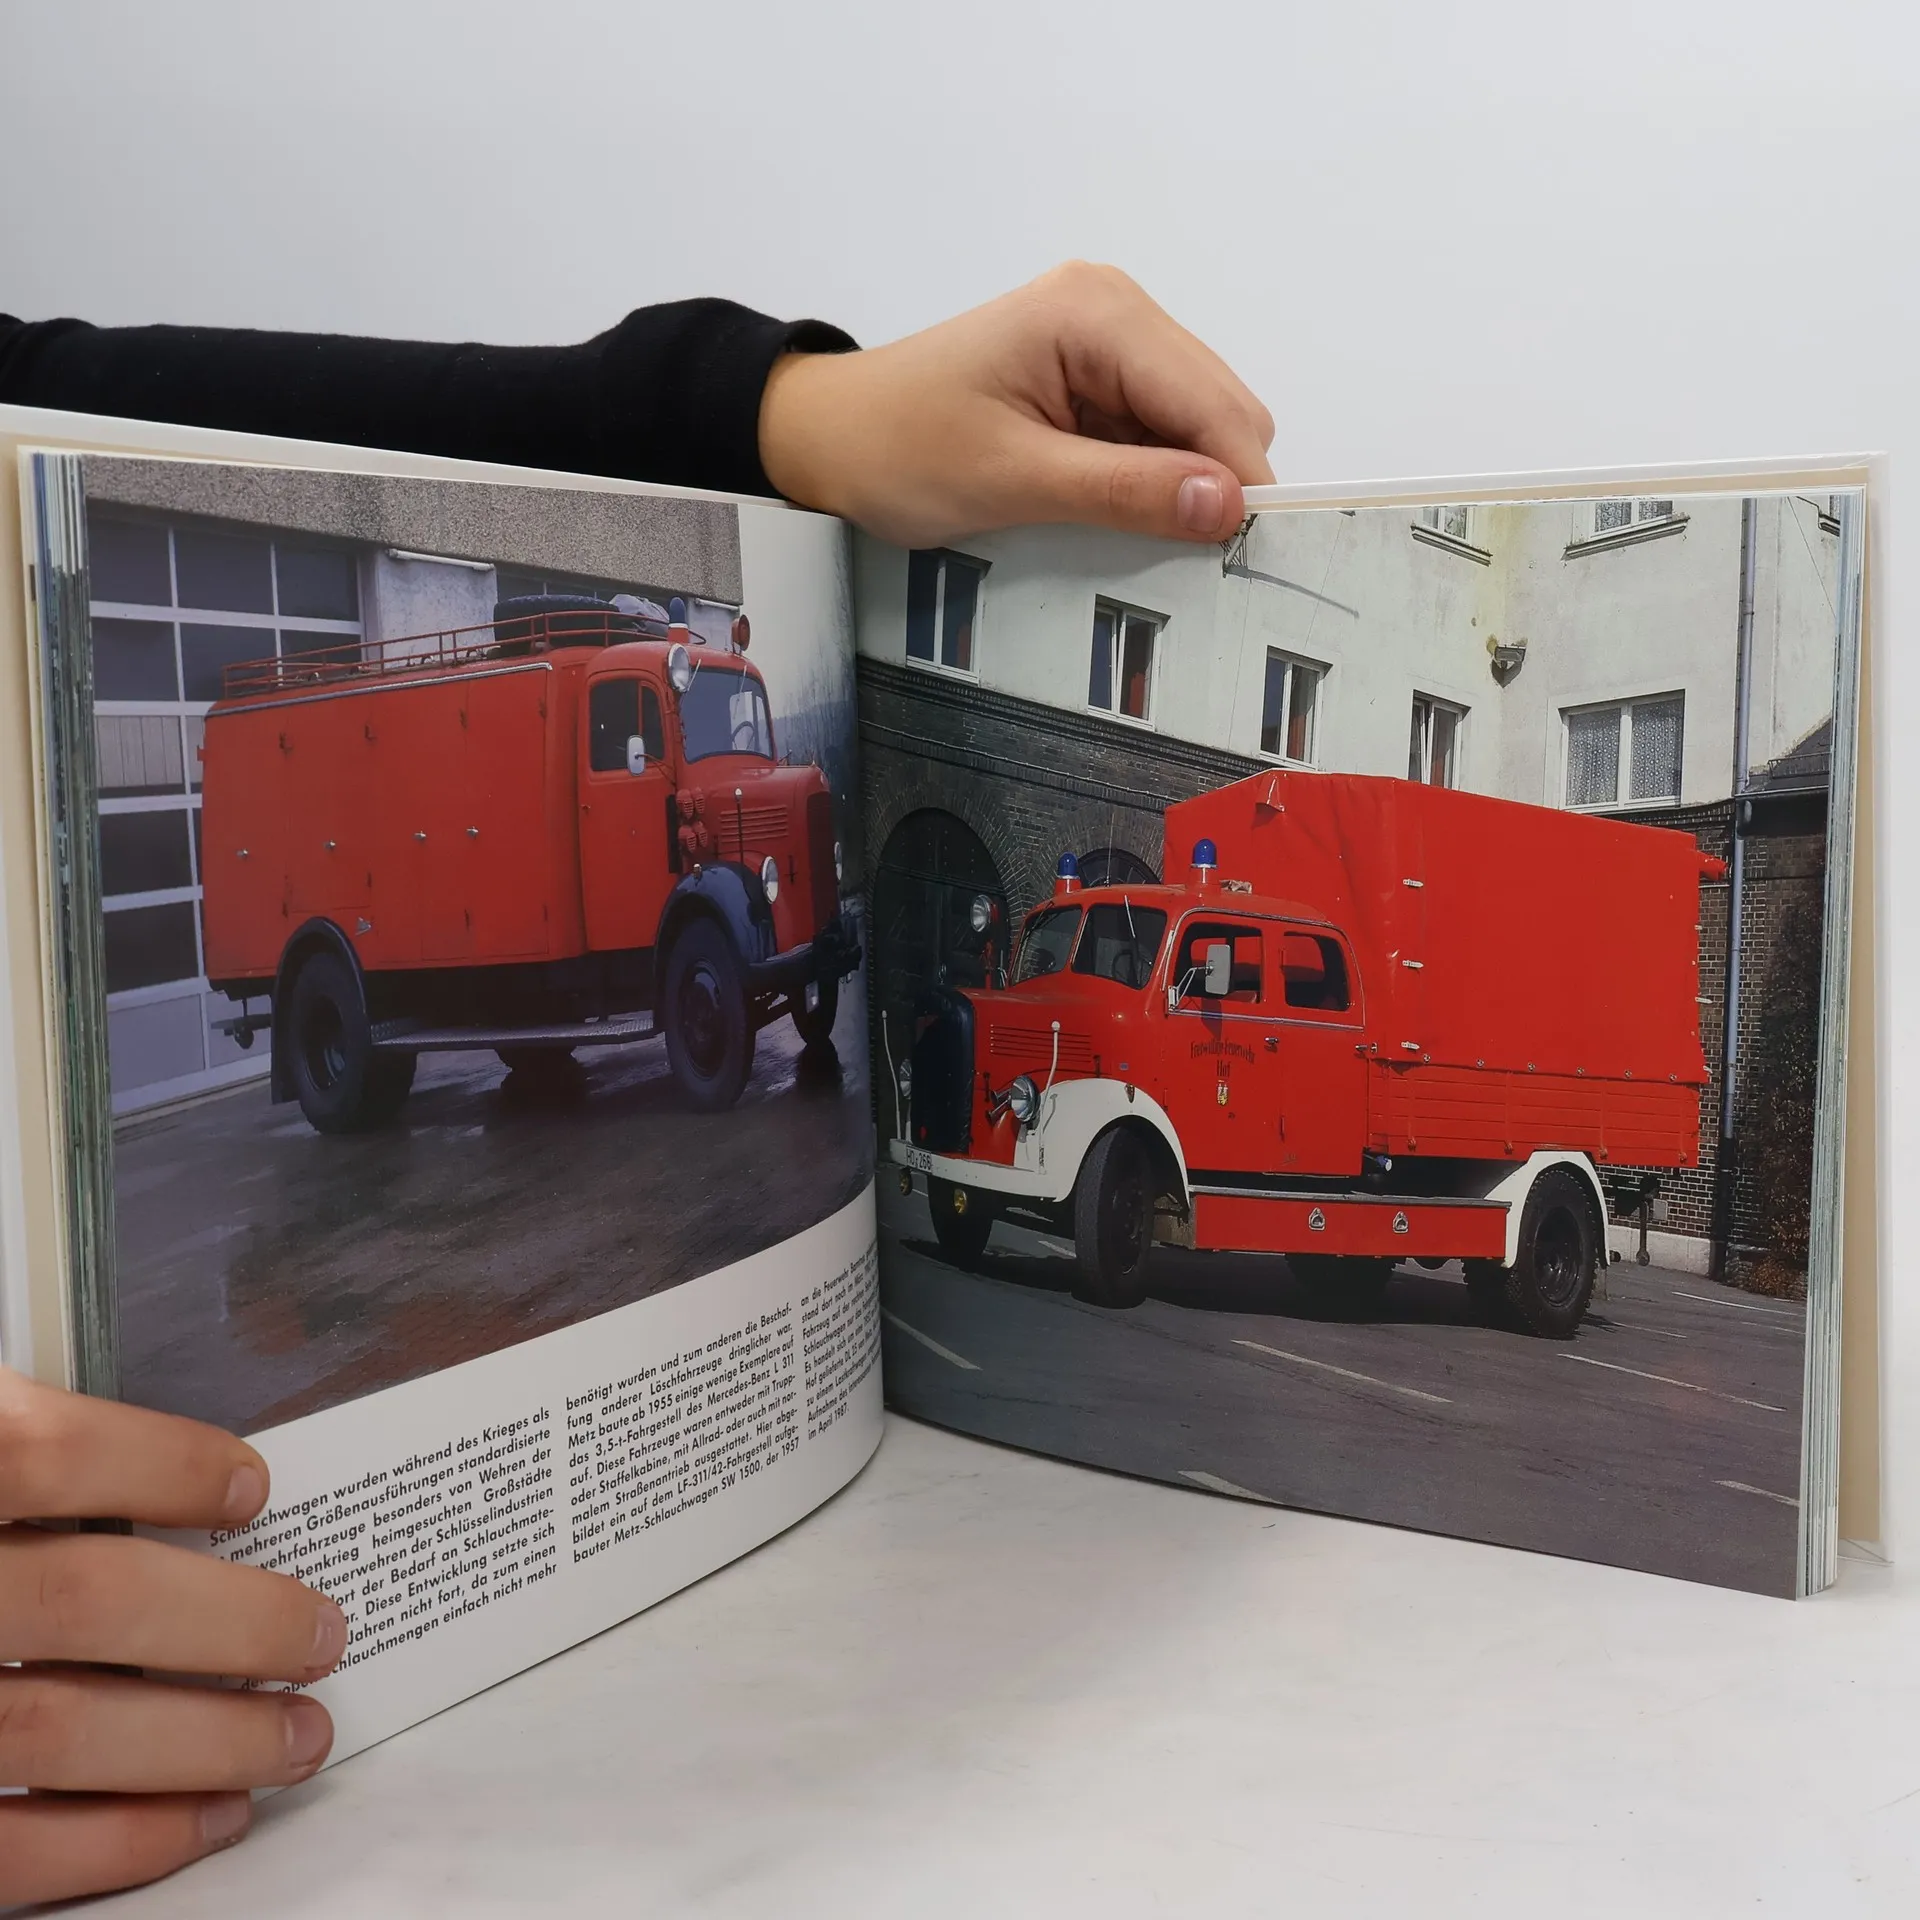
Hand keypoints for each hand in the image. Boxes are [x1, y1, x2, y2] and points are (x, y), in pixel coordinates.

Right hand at [0, 1368, 346, 1904]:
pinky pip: (4, 1856)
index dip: (161, 1464)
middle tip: (322, 1633)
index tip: (252, 1488)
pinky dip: (119, 1843)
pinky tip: (202, 1824)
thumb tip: (139, 1477)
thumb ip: (0, 1452)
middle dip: (228, 1622)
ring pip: (61, 1733)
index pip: (38, 1453)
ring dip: (203, 1740)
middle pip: (84, 1600)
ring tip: (300, 1736)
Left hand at [759, 261, 1274, 546]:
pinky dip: (1148, 480)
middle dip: (1211, 483)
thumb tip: (1225, 505)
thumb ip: (1124, 491)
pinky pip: (1155, 434)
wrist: (827, 438)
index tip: (1243, 558)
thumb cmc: (896, 448)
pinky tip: (1110, 511)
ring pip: (1194, 426)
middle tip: (1180, 559)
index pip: (1212, 402)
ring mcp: (1106, 340)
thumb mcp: (1013, 481)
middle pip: (1219, 409)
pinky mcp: (1092, 376)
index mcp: (1097, 313)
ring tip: (1126, 534)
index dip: (1238, 481)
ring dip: (1177, 485)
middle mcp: (1114, 309)